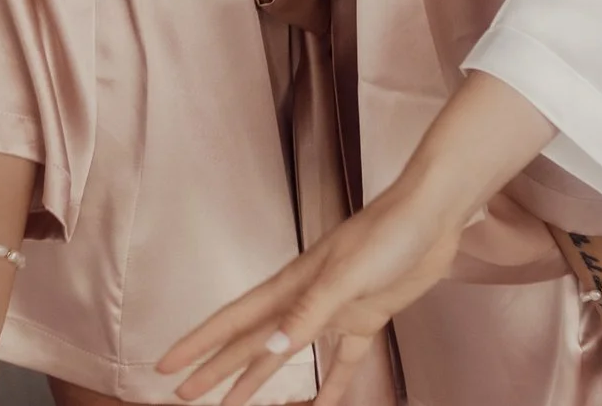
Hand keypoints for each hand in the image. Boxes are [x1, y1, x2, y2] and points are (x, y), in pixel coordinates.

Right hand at [161, 71, 554, 405]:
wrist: (434, 214)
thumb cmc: (389, 231)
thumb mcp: (346, 273)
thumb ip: (309, 312)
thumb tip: (270, 347)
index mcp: (293, 285)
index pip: (235, 320)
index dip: (200, 343)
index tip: (167, 365)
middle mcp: (307, 299)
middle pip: (252, 341)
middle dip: (217, 368)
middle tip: (185, 394)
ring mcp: (336, 308)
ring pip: (288, 351)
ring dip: (260, 376)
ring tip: (233, 404)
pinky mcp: (368, 315)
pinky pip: (344, 359)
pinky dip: (333, 384)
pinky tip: (321, 404)